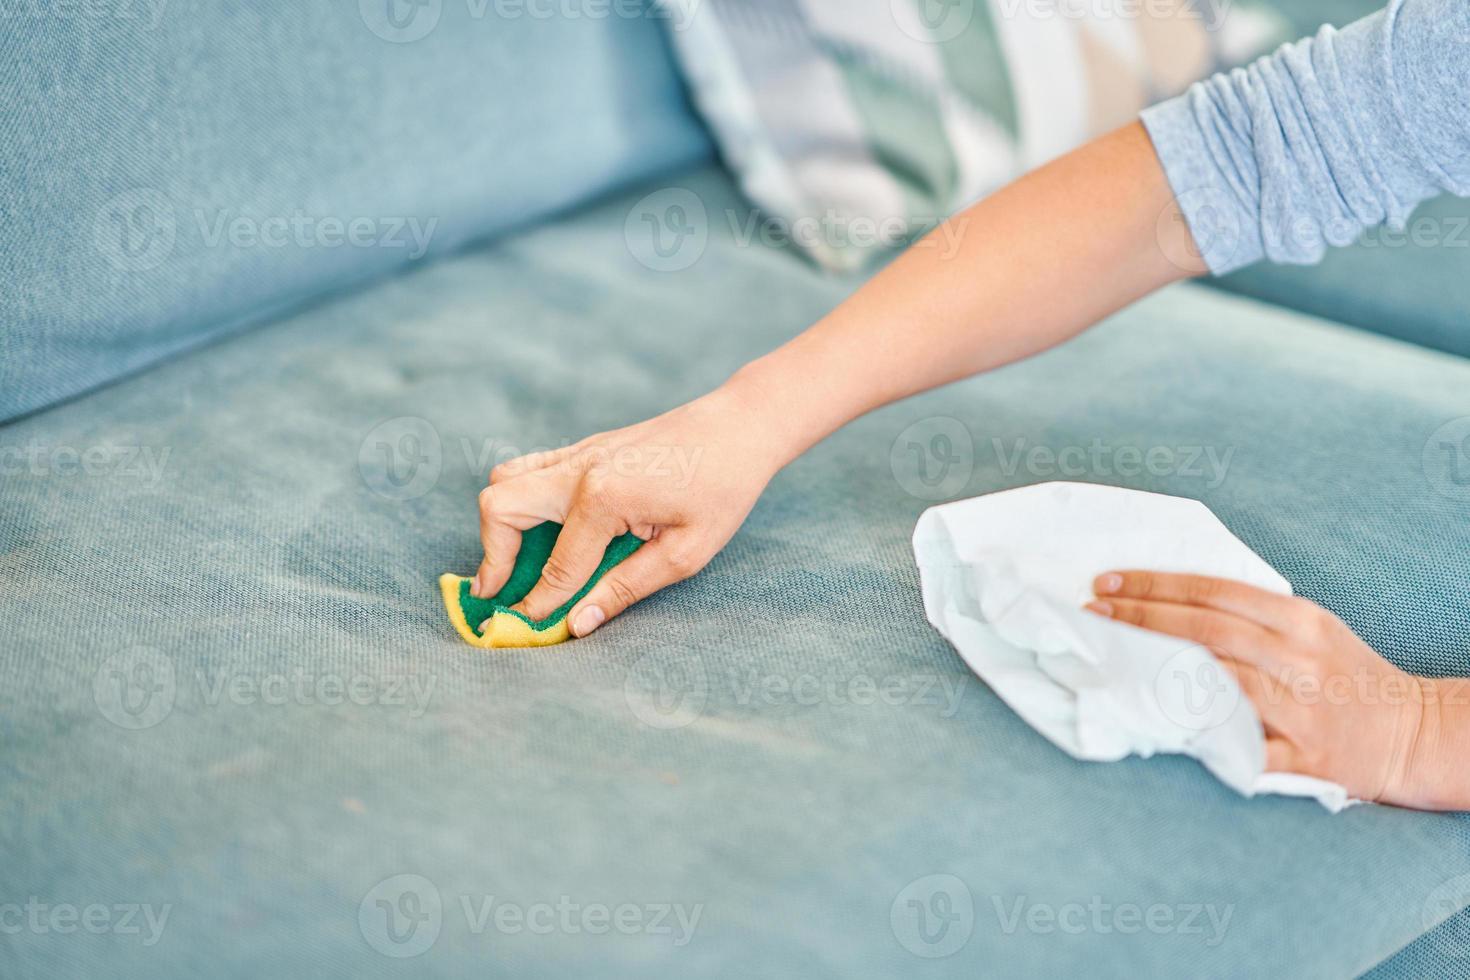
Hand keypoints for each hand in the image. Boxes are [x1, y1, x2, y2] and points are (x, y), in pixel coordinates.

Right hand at [472, 384, 785, 636]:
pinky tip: (544, 531)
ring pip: (506, 481)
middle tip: (499, 593)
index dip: (537, 604)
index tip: (520, 630)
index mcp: (602, 497)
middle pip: (501, 508)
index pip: (556, 566)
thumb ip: (626, 588)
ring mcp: (579, 453)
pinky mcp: (585, 449)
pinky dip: (522, 502)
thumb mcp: (686, 552)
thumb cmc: (723, 489)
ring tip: (516, 564)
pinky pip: (530, 470)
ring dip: (502, 525)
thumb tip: (578, 623)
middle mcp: (579, 470)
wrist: (739, 427)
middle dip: (494, 556)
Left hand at [1084, 570, 1459, 808]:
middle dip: (1143, 617)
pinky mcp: (1306, 758)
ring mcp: (1302, 709)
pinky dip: (1205, 738)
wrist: (1413, 734)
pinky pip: (1245, 747)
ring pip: (1221, 681)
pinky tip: (1159, 728)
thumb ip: (1251, 616)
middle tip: (1093, 610)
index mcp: (1298, 620)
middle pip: (1208, 630)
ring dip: (1160, 668)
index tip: (1108, 582)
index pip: (1214, 592)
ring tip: (1112, 657)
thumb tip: (1171, 602)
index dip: (1156, 584)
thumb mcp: (1309, 629)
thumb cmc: (1347, 677)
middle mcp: (1298, 658)